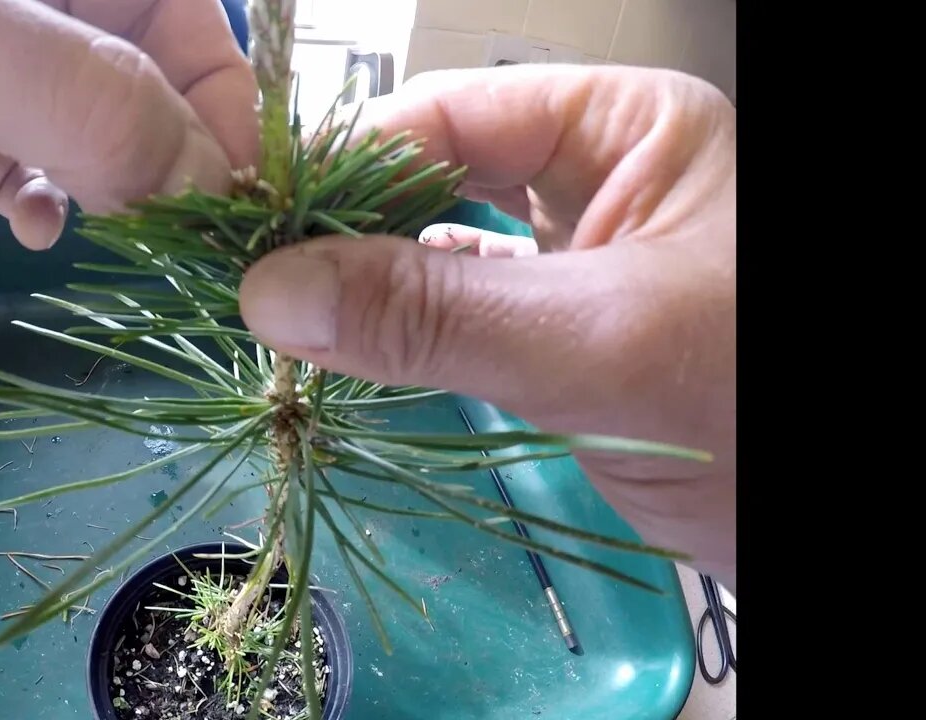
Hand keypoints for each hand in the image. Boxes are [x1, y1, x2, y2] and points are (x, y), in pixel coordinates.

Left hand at [0, 0, 257, 277]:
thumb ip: (70, 90)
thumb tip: (197, 178)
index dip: (217, 79)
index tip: (235, 180)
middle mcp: (15, 4)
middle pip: (149, 63)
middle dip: (180, 145)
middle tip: (188, 230)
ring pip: (102, 127)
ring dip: (128, 187)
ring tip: (126, 236)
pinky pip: (36, 172)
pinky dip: (56, 208)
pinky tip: (36, 232)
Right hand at [239, 65, 736, 590]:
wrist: (840, 524)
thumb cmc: (752, 408)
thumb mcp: (595, 346)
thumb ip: (433, 314)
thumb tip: (270, 292)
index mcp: (630, 128)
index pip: (455, 114)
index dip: (351, 164)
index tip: (259, 228)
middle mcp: (606, 177)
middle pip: (445, 175)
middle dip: (358, 224)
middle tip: (263, 276)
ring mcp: (591, 259)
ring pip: (454, 248)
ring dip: (378, 282)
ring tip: (289, 318)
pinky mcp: (579, 335)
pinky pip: (476, 314)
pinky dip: (417, 331)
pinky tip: (362, 349)